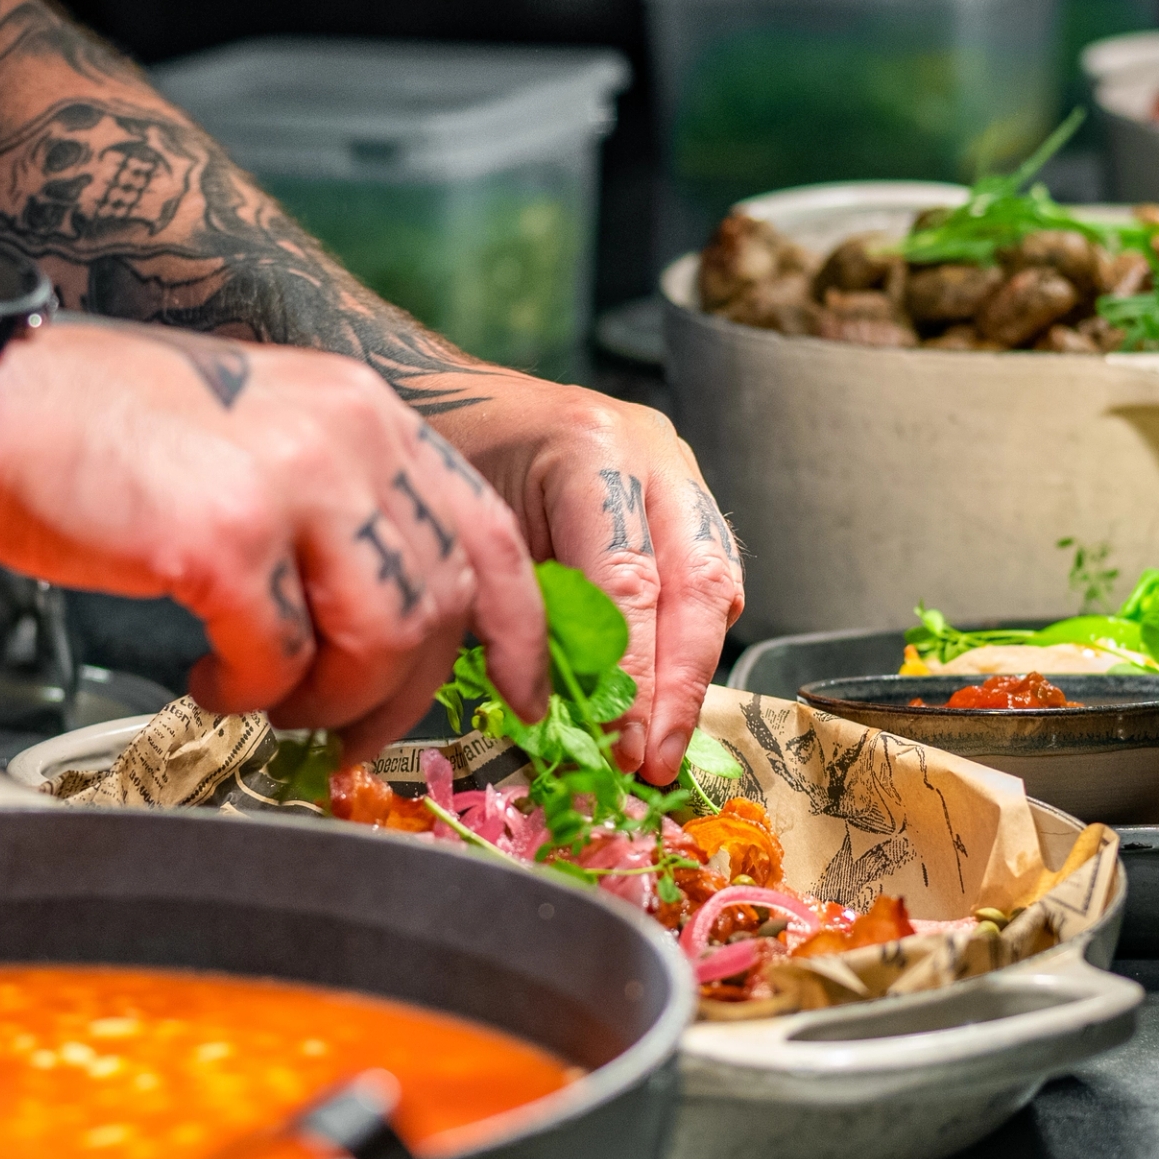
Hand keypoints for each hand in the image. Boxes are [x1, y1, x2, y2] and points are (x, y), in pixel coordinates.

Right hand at [0, 320, 548, 749]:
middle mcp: (347, 435)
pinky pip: (277, 660)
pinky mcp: (222, 539)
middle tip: (349, 732)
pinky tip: (207, 676)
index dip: (519, 630)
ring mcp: (290, 483)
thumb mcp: (262, 434)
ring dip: (326, 699)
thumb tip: (397, 622)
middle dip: (403, 694)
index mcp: (366, 412)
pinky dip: (246, 692)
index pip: (487, 530)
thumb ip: (341, 506)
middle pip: (440, 601)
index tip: (524, 695)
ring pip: (377, 642)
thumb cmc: (106, 428)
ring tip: (266, 696)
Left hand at [431, 374, 745, 781]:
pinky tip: (662, 696)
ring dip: (692, 673)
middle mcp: (648, 451)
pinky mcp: (680, 492)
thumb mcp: (472, 541)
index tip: (624, 746)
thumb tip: (569, 718)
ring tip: (662, 745)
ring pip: (715, 582)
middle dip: (682, 686)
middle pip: (697, 582)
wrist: (448, 398)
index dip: (633, 677)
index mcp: (587, 449)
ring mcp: (673, 466)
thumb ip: (527, 615)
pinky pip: (704, 576)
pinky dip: (685, 642)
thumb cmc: (443, 464)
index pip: (628, 582)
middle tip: (657, 760)